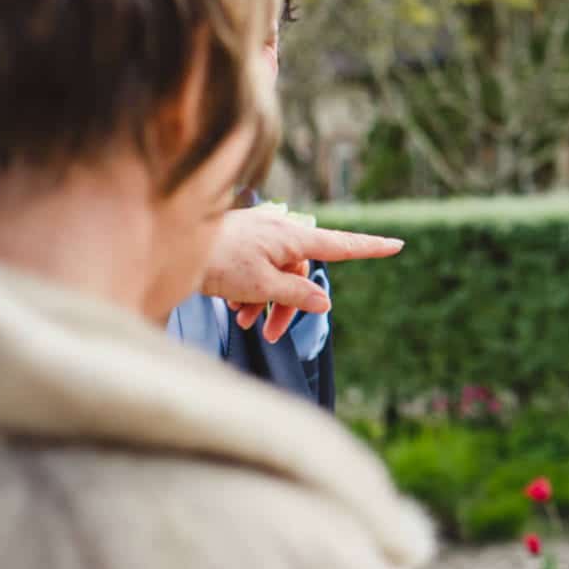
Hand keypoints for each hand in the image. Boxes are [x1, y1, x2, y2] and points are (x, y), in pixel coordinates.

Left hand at [203, 207, 402, 342]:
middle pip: (302, 272)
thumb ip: (297, 294)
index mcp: (293, 238)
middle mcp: (281, 233)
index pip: (342, 244)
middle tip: (273, 335)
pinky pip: (260, 270)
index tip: (398, 244)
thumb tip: (324, 302)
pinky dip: (253, 291)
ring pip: (279, 275)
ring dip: (268, 302)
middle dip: (290, 305)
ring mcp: (261, 236)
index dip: (371, 247)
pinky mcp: (243, 243)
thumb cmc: (217, 261)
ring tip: (246, 323)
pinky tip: (235, 307)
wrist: (171, 245)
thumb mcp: (262, 285)